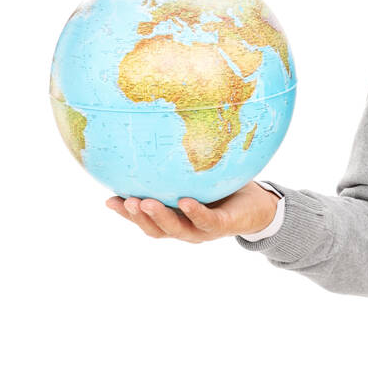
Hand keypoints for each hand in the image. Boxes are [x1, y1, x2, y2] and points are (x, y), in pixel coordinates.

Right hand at [104, 180, 280, 242]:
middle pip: (155, 229)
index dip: (125, 213)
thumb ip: (177, 168)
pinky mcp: (223, 226)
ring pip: (176, 229)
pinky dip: (194, 213)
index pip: (145, 218)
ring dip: (159, 217)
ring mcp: (203, 230)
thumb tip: (153, 137)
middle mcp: (185, 228)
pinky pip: (206, 220)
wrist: (259, 205)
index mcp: (175, 218)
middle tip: (125, 201)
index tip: (108, 199)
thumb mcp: (196, 178)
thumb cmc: (224, 188)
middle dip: (137, 217)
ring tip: (144, 203)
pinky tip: (184, 201)